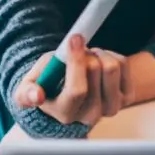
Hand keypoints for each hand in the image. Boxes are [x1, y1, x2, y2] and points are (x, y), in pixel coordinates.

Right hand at [14, 35, 132, 126]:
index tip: (73, 39)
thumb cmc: (47, 85)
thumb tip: (36, 96)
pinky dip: (110, 55)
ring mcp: (111, 107)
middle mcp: (91, 115)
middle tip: (76, 52)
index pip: (77, 90)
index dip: (76, 61)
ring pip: (113, 67)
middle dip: (85, 54)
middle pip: (98, 72)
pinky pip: (123, 64)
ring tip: (86, 58)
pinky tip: (98, 62)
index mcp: (66, 113)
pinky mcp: (127, 97)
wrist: (68, 92)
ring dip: (98, 54)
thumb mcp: (28, 86)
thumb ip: (27, 92)